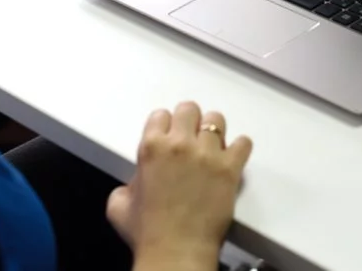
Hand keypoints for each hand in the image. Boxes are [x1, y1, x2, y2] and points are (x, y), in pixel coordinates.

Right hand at [108, 102, 253, 269]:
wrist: (176, 252)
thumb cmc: (147, 233)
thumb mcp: (118, 205)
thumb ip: (126, 184)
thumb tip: (137, 183)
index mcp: (151, 148)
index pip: (160, 115)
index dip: (164, 127)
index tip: (169, 137)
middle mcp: (179, 144)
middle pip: (189, 109)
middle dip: (189, 122)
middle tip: (191, 139)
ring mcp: (207, 154)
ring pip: (216, 120)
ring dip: (213, 132)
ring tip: (212, 147)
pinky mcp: (230, 168)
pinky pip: (243, 142)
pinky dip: (239, 148)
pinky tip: (233, 158)